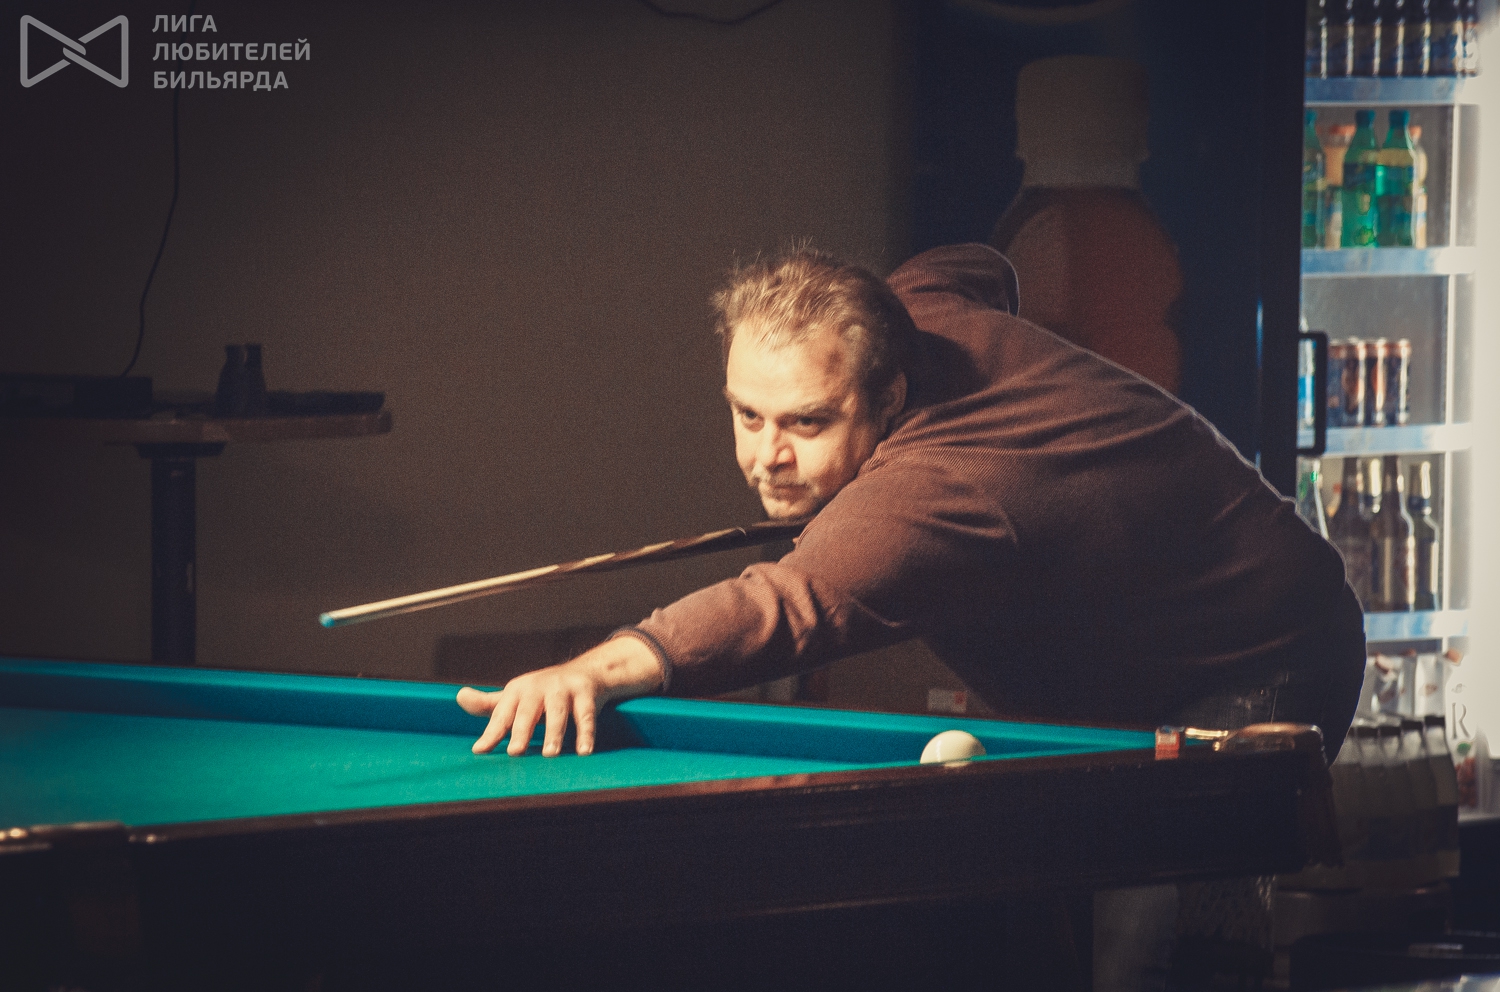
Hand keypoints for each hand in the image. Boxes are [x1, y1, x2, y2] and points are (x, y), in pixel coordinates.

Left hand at [456, 634, 662, 756]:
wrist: (586, 672)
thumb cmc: (542, 692)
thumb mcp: (515, 697)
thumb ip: (488, 704)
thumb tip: (459, 697)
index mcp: (518, 691)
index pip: (502, 714)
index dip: (492, 732)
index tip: (480, 750)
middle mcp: (539, 687)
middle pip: (528, 711)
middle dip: (522, 730)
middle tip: (516, 752)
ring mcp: (563, 689)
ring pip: (558, 712)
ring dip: (554, 732)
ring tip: (550, 754)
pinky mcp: (585, 692)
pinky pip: (586, 714)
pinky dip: (586, 732)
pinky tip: (584, 751)